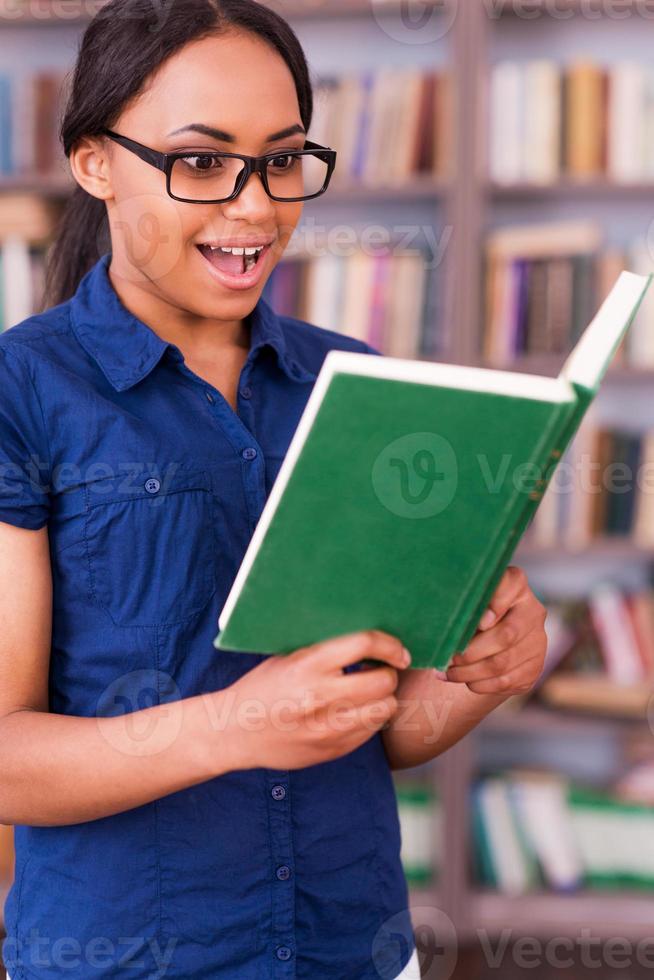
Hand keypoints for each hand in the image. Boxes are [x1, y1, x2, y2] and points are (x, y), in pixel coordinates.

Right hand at [219, 630, 410, 771]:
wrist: (234, 731)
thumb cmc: (262, 687)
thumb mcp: (287, 657)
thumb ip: (324, 649)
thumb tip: (367, 636)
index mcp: (308, 665)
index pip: (364, 644)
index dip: (389, 644)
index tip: (397, 650)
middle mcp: (321, 697)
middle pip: (383, 681)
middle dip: (388, 673)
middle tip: (380, 670)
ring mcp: (328, 728)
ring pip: (384, 709)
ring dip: (383, 698)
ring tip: (370, 692)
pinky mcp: (332, 750)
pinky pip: (371, 731)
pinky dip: (370, 718)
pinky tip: (355, 711)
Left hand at [444, 565, 546, 695]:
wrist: (485, 643)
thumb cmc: (467, 614)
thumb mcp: (465, 602)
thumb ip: (463, 604)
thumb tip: (448, 620)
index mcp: (516, 586)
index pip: (513, 583)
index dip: (496, 602)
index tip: (478, 621)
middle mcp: (532, 611)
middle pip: (506, 635)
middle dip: (471, 651)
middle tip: (447, 657)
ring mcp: (536, 641)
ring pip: (502, 663)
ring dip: (469, 672)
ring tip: (447, 672)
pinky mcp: (533, 668)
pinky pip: (504, 681)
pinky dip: (479, 683)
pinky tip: (463, 679)